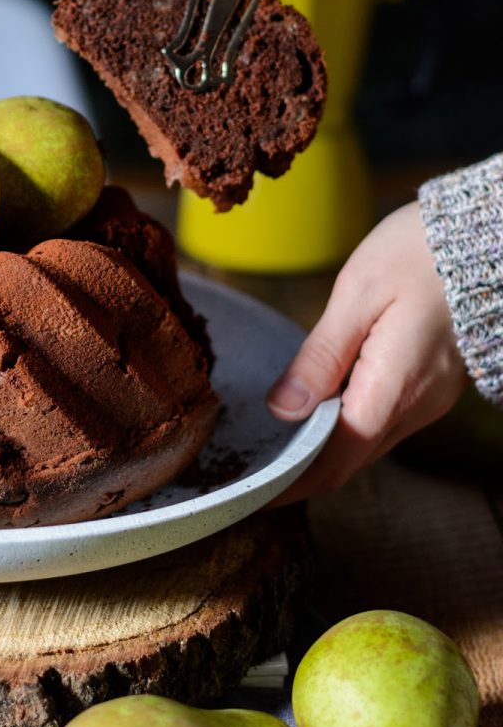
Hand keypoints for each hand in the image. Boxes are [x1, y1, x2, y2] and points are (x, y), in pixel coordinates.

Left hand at [266, 202, 466, 502]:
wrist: (482, 234)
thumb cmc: (418, 252)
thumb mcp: (358, 294)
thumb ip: (320, 356)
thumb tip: (282, 410)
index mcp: (395, 387)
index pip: (335, 459)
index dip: (291, 482)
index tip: (251, 492)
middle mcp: (416, 406)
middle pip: (349, 460)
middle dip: (299, 472)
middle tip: (248, 468)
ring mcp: (427, 399)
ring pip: (365, 444)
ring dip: (320, 450)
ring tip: (270, 443)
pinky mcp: (429, 386)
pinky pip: (380, 421)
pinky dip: (344, 427)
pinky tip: (314, 410)